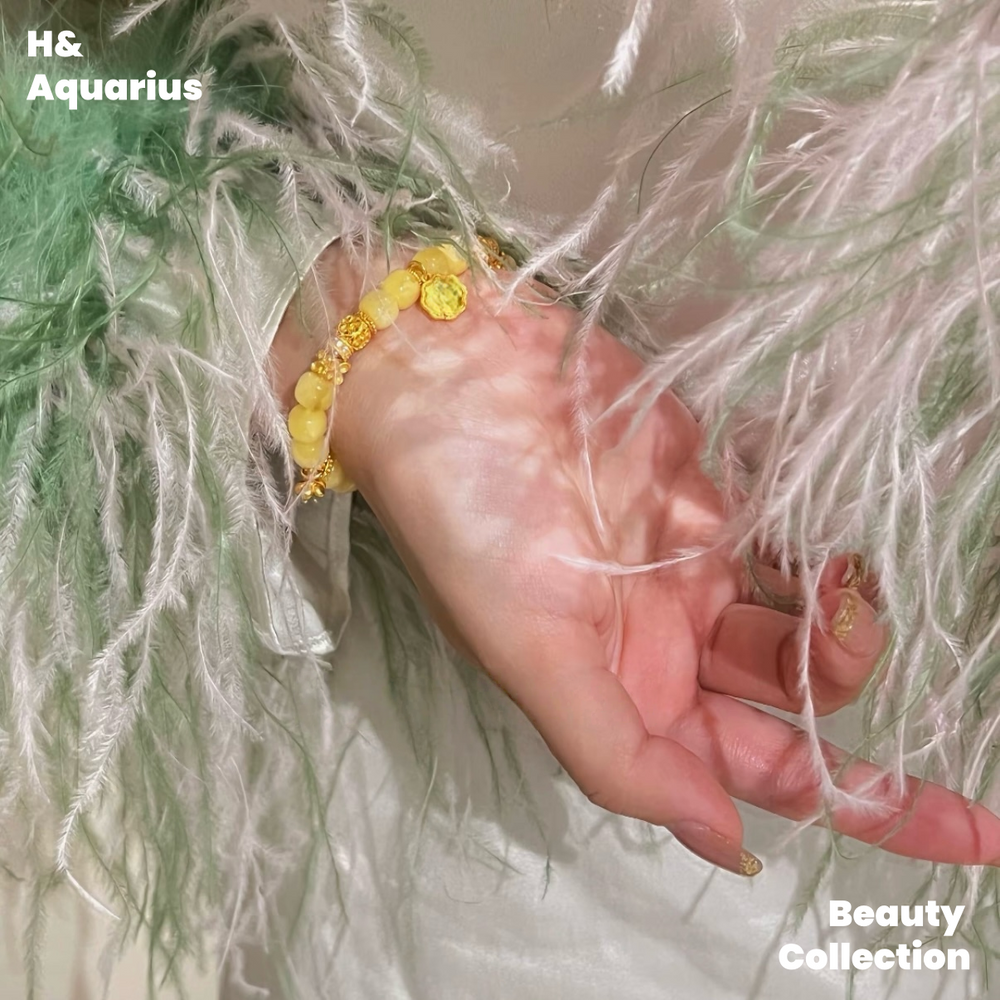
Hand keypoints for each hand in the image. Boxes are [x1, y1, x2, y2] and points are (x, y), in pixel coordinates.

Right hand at [273, 243, 999, 874]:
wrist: (447, 376)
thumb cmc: (469, 517)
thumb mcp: (526, 653)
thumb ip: (618, 751)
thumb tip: (725, 844)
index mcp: (623, 693)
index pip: (756, 771)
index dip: (863, 806)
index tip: (974, 835)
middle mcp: (661, 640)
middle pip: (792, 701)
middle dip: (849, 690)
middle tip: (854, 628)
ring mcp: (686, 563)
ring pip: (799, 621)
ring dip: (842, 616)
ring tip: (847, 580)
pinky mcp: (701, 487)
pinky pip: (787, 538)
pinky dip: (824, 550)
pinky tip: (836, 543)